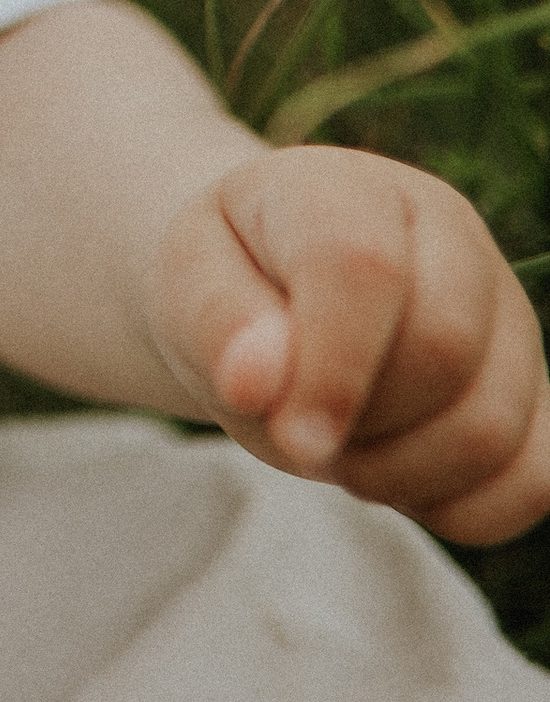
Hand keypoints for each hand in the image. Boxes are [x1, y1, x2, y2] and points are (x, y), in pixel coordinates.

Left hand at [147, 143, 549, 542]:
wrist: (271, 289)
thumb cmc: (228, 280)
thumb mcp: (186, 281)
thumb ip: (216, 322)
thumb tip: (256, 381)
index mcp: (352, 191)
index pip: (364, 267)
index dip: (332, 366)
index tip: (292, 435)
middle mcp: (452, 238)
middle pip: (444, 352)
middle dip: (360, 422)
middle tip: (299, 432)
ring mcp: (507, 314)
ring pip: (491, 428)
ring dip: (399, 475)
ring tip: (340, 451)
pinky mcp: (534, 389)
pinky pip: (534, 480)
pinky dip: (464, 510)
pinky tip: (401, 487)